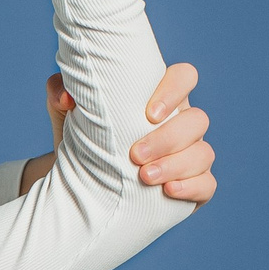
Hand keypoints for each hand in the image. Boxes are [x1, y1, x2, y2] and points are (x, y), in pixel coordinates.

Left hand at [18, 62, 216, 203]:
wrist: (78, 182)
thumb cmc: (80, 137)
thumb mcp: (65, 112)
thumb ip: (60, 90)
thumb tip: (67, 98)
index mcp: (159, 97)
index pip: (184, 77)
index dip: (175, 89)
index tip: (149, 113)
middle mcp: (181, 123)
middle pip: (197, 120)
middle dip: (168, 138)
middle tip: (135, 154)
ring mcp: (191, 154)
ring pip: (203, 152)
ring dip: (176, 164)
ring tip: (144, 176)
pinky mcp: (194, 185)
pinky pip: (207, 184)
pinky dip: (192, 187)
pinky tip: (168, 191)